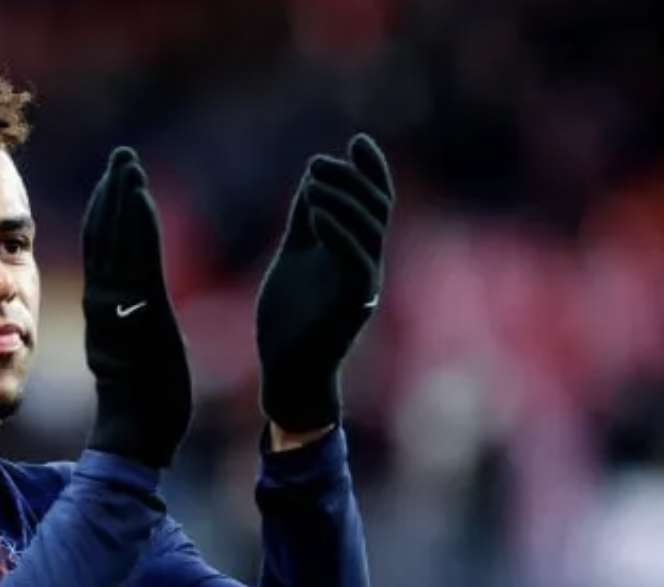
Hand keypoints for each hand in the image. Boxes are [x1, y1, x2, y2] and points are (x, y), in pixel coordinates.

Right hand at [81, 147, 192, 469]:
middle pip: (104, 237)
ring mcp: (119, 306)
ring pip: (116, 241)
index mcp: (106, 310)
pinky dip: (136, 224)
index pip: (101, 251)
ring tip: (128, 163)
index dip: (105, 213)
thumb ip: (133, 324)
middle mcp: (106, 302)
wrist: (138, 434)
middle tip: (122, 156)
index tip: (113, 181)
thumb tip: (140, 310)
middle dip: (112, 193)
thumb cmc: (142, 403)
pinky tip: (140, 197)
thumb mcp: (138, 353)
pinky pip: (135, 259)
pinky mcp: (139, 312)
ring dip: (123, 198)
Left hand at [255, 133, 393, 433]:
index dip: (372, 171)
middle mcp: (366, 264)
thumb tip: (313, 179)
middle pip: (377, 211)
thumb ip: (305, 222)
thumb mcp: (294, 257)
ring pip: (369, 231)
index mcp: (354, 251)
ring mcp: (362, 285)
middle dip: (353, 180)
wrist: (286, 369)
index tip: (359, 141)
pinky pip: (356, 262)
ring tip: (314, 184)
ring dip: (343, 201)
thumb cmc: (289, 319)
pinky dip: (339, 233)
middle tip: (322, 164)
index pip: (374, 203)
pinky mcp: (353, 305)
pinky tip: (317, 213)